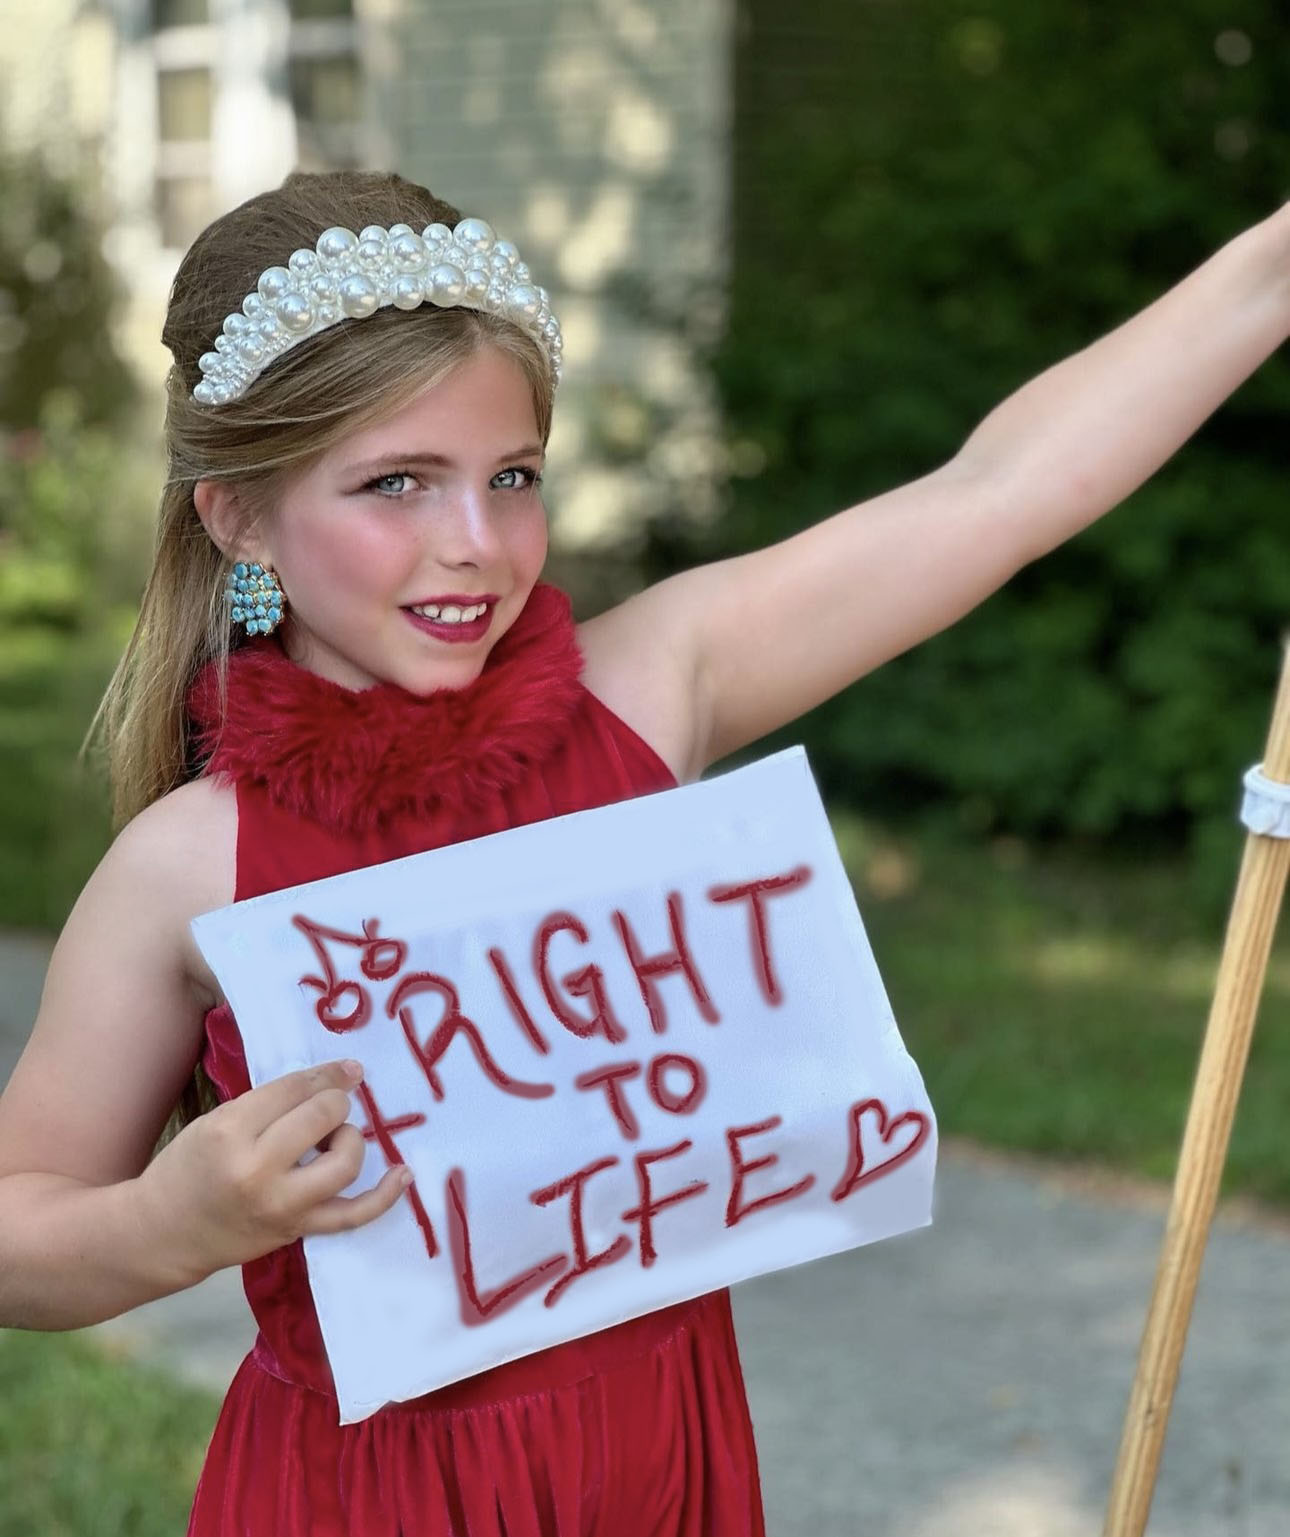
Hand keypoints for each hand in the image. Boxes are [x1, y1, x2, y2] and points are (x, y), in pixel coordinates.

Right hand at [137, 1060, 408, 1285]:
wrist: (163, 1233)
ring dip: (349, 1138)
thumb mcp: (215, 1122)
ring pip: (344, 1161)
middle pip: (322, 1116)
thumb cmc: (187, 1169)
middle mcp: (258, 1169)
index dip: (327, 1074)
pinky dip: (384, 1196)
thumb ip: (266, 1104)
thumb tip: (327, 1081)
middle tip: (330, 1104)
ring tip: (335, 1137)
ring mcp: (281, 1204)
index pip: (294, 1089)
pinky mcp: (297, 1230)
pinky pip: (353, 1215)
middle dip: (335, 1102)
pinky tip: (403, 1173)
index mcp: (230, 1132)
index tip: (348, 1069)